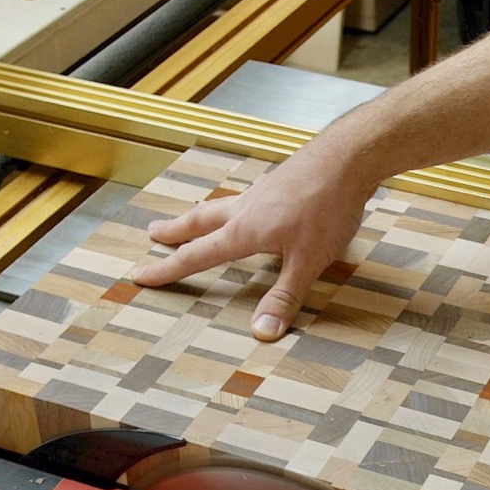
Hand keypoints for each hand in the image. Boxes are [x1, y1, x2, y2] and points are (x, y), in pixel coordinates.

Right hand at [132, 150, 374, 340]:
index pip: (196, 256)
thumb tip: (262, 332)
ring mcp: (262, 192)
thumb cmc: (329, 206)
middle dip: (175, 232)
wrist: (348, 157)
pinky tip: (247, 209)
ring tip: (191, 221)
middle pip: (199, 221)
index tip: (140, 275)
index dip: (167, 269)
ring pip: (220, 206)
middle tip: (152, 235)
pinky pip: (245, 198)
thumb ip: (285, 296)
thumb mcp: (308, 261)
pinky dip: (232, 207)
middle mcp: (246, 209)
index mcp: (244, 231)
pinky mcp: (279, 183)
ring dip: (200, 216)